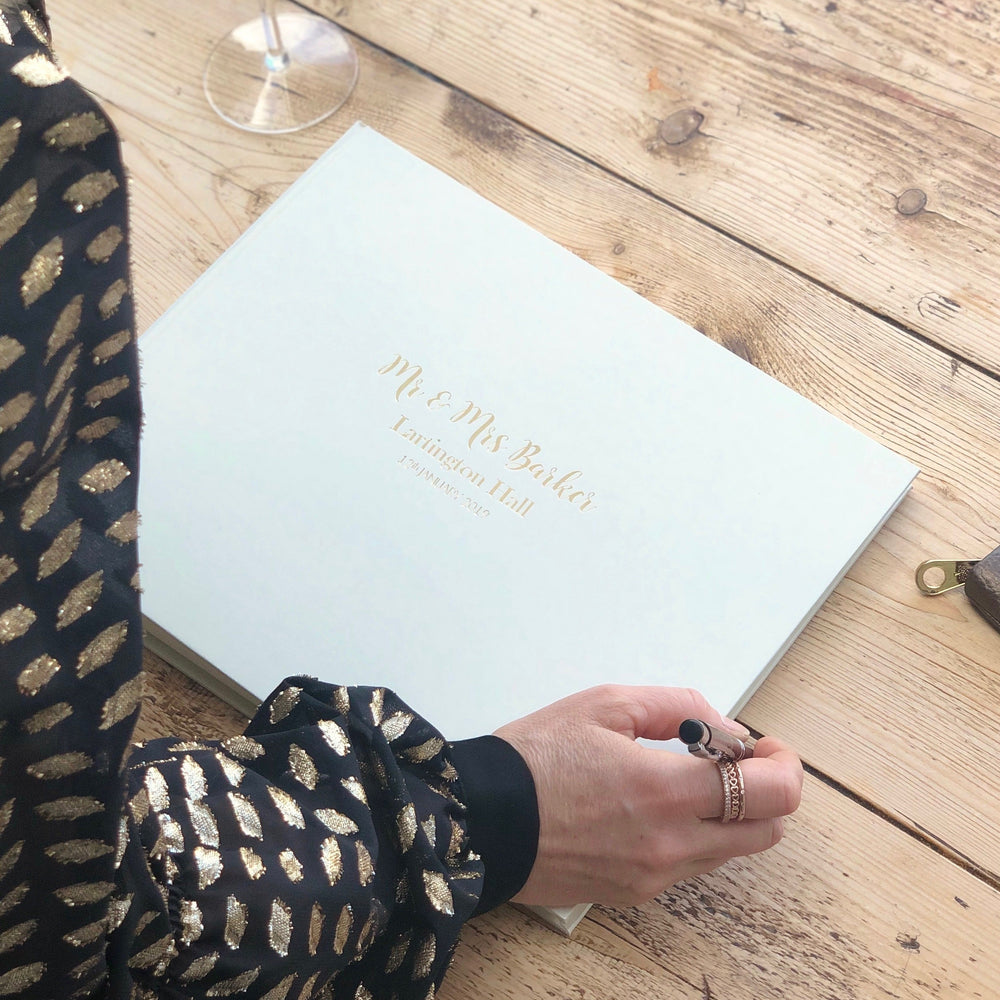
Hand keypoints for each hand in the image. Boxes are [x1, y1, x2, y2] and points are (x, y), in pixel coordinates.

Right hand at [494, 685, 802, 905]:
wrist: (482, 820)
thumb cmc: (534, 759)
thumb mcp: (605, 704)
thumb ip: (678, 705)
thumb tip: (722, 727)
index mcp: (664, 791)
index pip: (771, 793)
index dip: (784, 765)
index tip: (768, 747)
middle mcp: (670, 844)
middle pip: (767, 831)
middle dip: (766, 791)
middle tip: (735, 761)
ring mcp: (654, 874)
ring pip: (731, 852)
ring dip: (731, 814)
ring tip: (689, 780)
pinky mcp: (635, 893)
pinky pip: (691, 866)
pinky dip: (695, 835)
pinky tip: (657, 807)